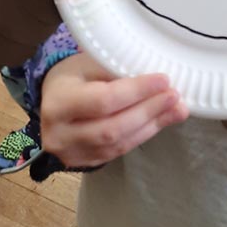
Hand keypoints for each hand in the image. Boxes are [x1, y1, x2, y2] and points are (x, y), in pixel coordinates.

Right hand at [41, 53, 187, 166]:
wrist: (50, 99)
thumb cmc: (74, 74)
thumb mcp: (90, 63)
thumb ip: (120, 72)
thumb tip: (161, 81)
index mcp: (58, 102)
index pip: (104, 101)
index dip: (137, 92)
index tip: (164, 80)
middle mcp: (59, 134)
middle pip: (112, 128)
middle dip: (148, 111)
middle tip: (175, 96)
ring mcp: (70, 154)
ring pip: (117, 144)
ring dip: (151, 126)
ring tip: (176, 109)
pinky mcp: (83, 163)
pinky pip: (117, 153)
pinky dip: (141, 136)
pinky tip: (159, 121)